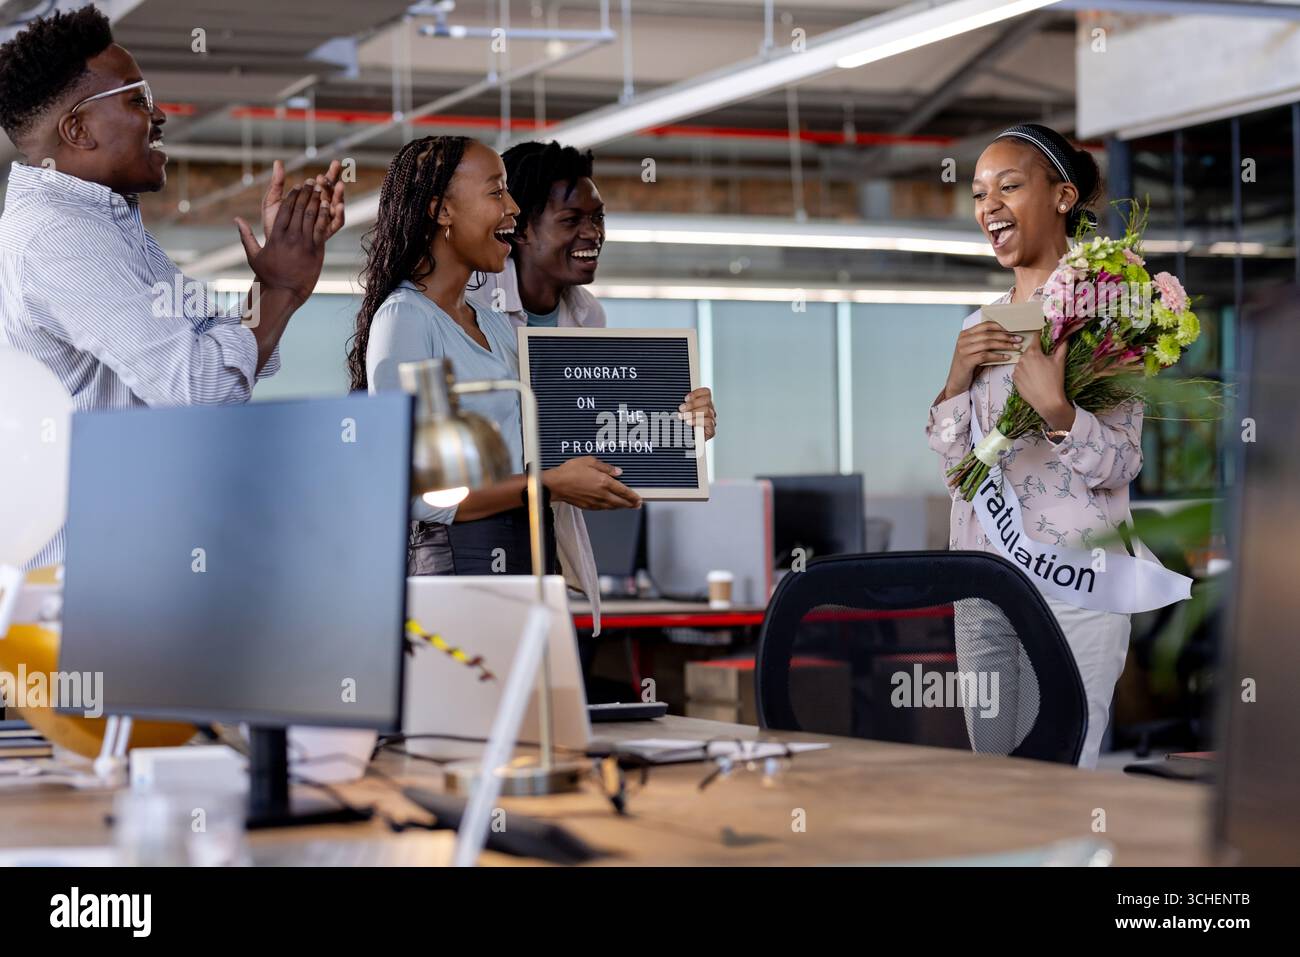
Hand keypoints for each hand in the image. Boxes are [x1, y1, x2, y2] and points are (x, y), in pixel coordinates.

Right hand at [235, 184, 329, 301]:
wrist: (284, 293)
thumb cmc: (268, 275)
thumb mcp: (253, 255)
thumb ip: (246, 235)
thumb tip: (236, 219)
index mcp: (276, 236)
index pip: (285, 209)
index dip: (293, 195)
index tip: (298, 186)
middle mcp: (290, 237)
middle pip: (300, 209)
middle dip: (307, 193)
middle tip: (312, 182)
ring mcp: (304, 244)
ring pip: (312, 216)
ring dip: (317, 200)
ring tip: (322, 189)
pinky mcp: (316, 251)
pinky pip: (322, 229)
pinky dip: (325, 216)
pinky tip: (329, 205)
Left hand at [261, 159, 345, 242]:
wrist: (273, 247)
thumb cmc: (272, 224)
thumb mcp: (272, 201)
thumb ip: (276, 183)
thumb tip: (277, 162)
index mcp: (309, 198)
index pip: (323, 183)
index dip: (327, 174)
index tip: (327, 167)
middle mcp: (319, 208)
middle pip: (332, 191)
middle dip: (334, 179)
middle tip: (335, 167)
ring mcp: (324, 220)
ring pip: (336, 204)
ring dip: (339, 194)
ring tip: (340, 185)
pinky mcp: (326, 232)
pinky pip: (337, 222)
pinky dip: (340, 214)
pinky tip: (339, 205)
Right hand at [543, 456, 641, 509]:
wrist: (555, 485)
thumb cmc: (569, 471)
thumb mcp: (589, 461)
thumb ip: (605, 467)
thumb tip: (618, 471)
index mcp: (604, 482)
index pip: (624, 491)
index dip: (633, 496)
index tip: (639, 499)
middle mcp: (601, 494)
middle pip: (620, 502)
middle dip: (630, 504)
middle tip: (637, 505)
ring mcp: (595, 502)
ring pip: (612, 507)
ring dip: (621, 507)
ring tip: (626, 506)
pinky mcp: (588, 506)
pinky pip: (603, 508)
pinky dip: (610, 507)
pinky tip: (610, 505)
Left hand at [678, 387, 715, 439]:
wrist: (684, 445)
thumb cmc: (681, 428)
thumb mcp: (681, 414)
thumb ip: (682, 406)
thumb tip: (677, 400)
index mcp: (703, 404)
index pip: (706, 392)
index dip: (697, 393)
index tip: (686, 398)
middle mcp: (709, 411)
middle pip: (707, 400)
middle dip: (692, 404)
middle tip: (681, 409)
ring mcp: (711, 420)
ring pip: (707, 410)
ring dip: (693, 413)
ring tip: (683, 417)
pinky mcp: (711, 431)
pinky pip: (709, 421)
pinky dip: (697, 421)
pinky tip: (689, 423)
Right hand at [942, 320, 1023, 398]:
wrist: (957, 382)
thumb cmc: (969, 366)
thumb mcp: (975, 350)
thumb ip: (985, 341)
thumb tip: (1007, 336)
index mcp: (965, 334)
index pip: (985, 325)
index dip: (1000, 326)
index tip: (1013, 330)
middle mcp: (963, 340)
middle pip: (988, 334)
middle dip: (1005, 336)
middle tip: (1018, 339)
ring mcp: (963, 350)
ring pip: (988, 344)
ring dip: (1004, 345)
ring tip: (1015, 348)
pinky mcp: (966, 361)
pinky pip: (985, 356)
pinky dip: (997, 356)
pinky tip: (1006, 357)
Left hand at [1012, 332, 1074, 430]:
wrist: (1047, 401)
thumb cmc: (1055, 381)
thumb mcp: (1060, 361)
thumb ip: (1062, 346)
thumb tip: (1065, 337)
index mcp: (1032, 352)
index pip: (1035, 338)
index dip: (1041, 336)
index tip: (1044, 336)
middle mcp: (1021, 360)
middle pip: (1029, 351)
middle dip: (1037, 352)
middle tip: (1046, 359)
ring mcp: (1016, 370)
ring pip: (1024, 362)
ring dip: (1030, 363)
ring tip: (1041, 372)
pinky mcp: (1014, 380)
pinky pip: (1020, 372)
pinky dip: (1025, 373)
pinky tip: (1034, 378)